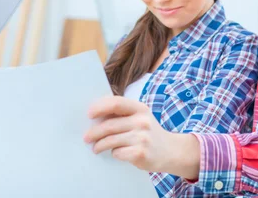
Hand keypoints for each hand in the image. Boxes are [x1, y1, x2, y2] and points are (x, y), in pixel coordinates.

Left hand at [83, 96, 199, 178]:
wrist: (171, 151)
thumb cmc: (148, 132)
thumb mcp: (140, 117)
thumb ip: (122, 114)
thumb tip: (95, 116)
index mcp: (140, 108)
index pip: (116, 103)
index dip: (100, 107)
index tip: (89, 114)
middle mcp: (142, 121)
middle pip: (109, 125)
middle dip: (94, 132)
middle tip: (86, 137)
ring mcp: (142, 137)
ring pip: (111, 141)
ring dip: (99, 145)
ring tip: (96, 148)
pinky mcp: (141, 153)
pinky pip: (118, 153)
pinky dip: (114, 153)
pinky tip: (116, 153)